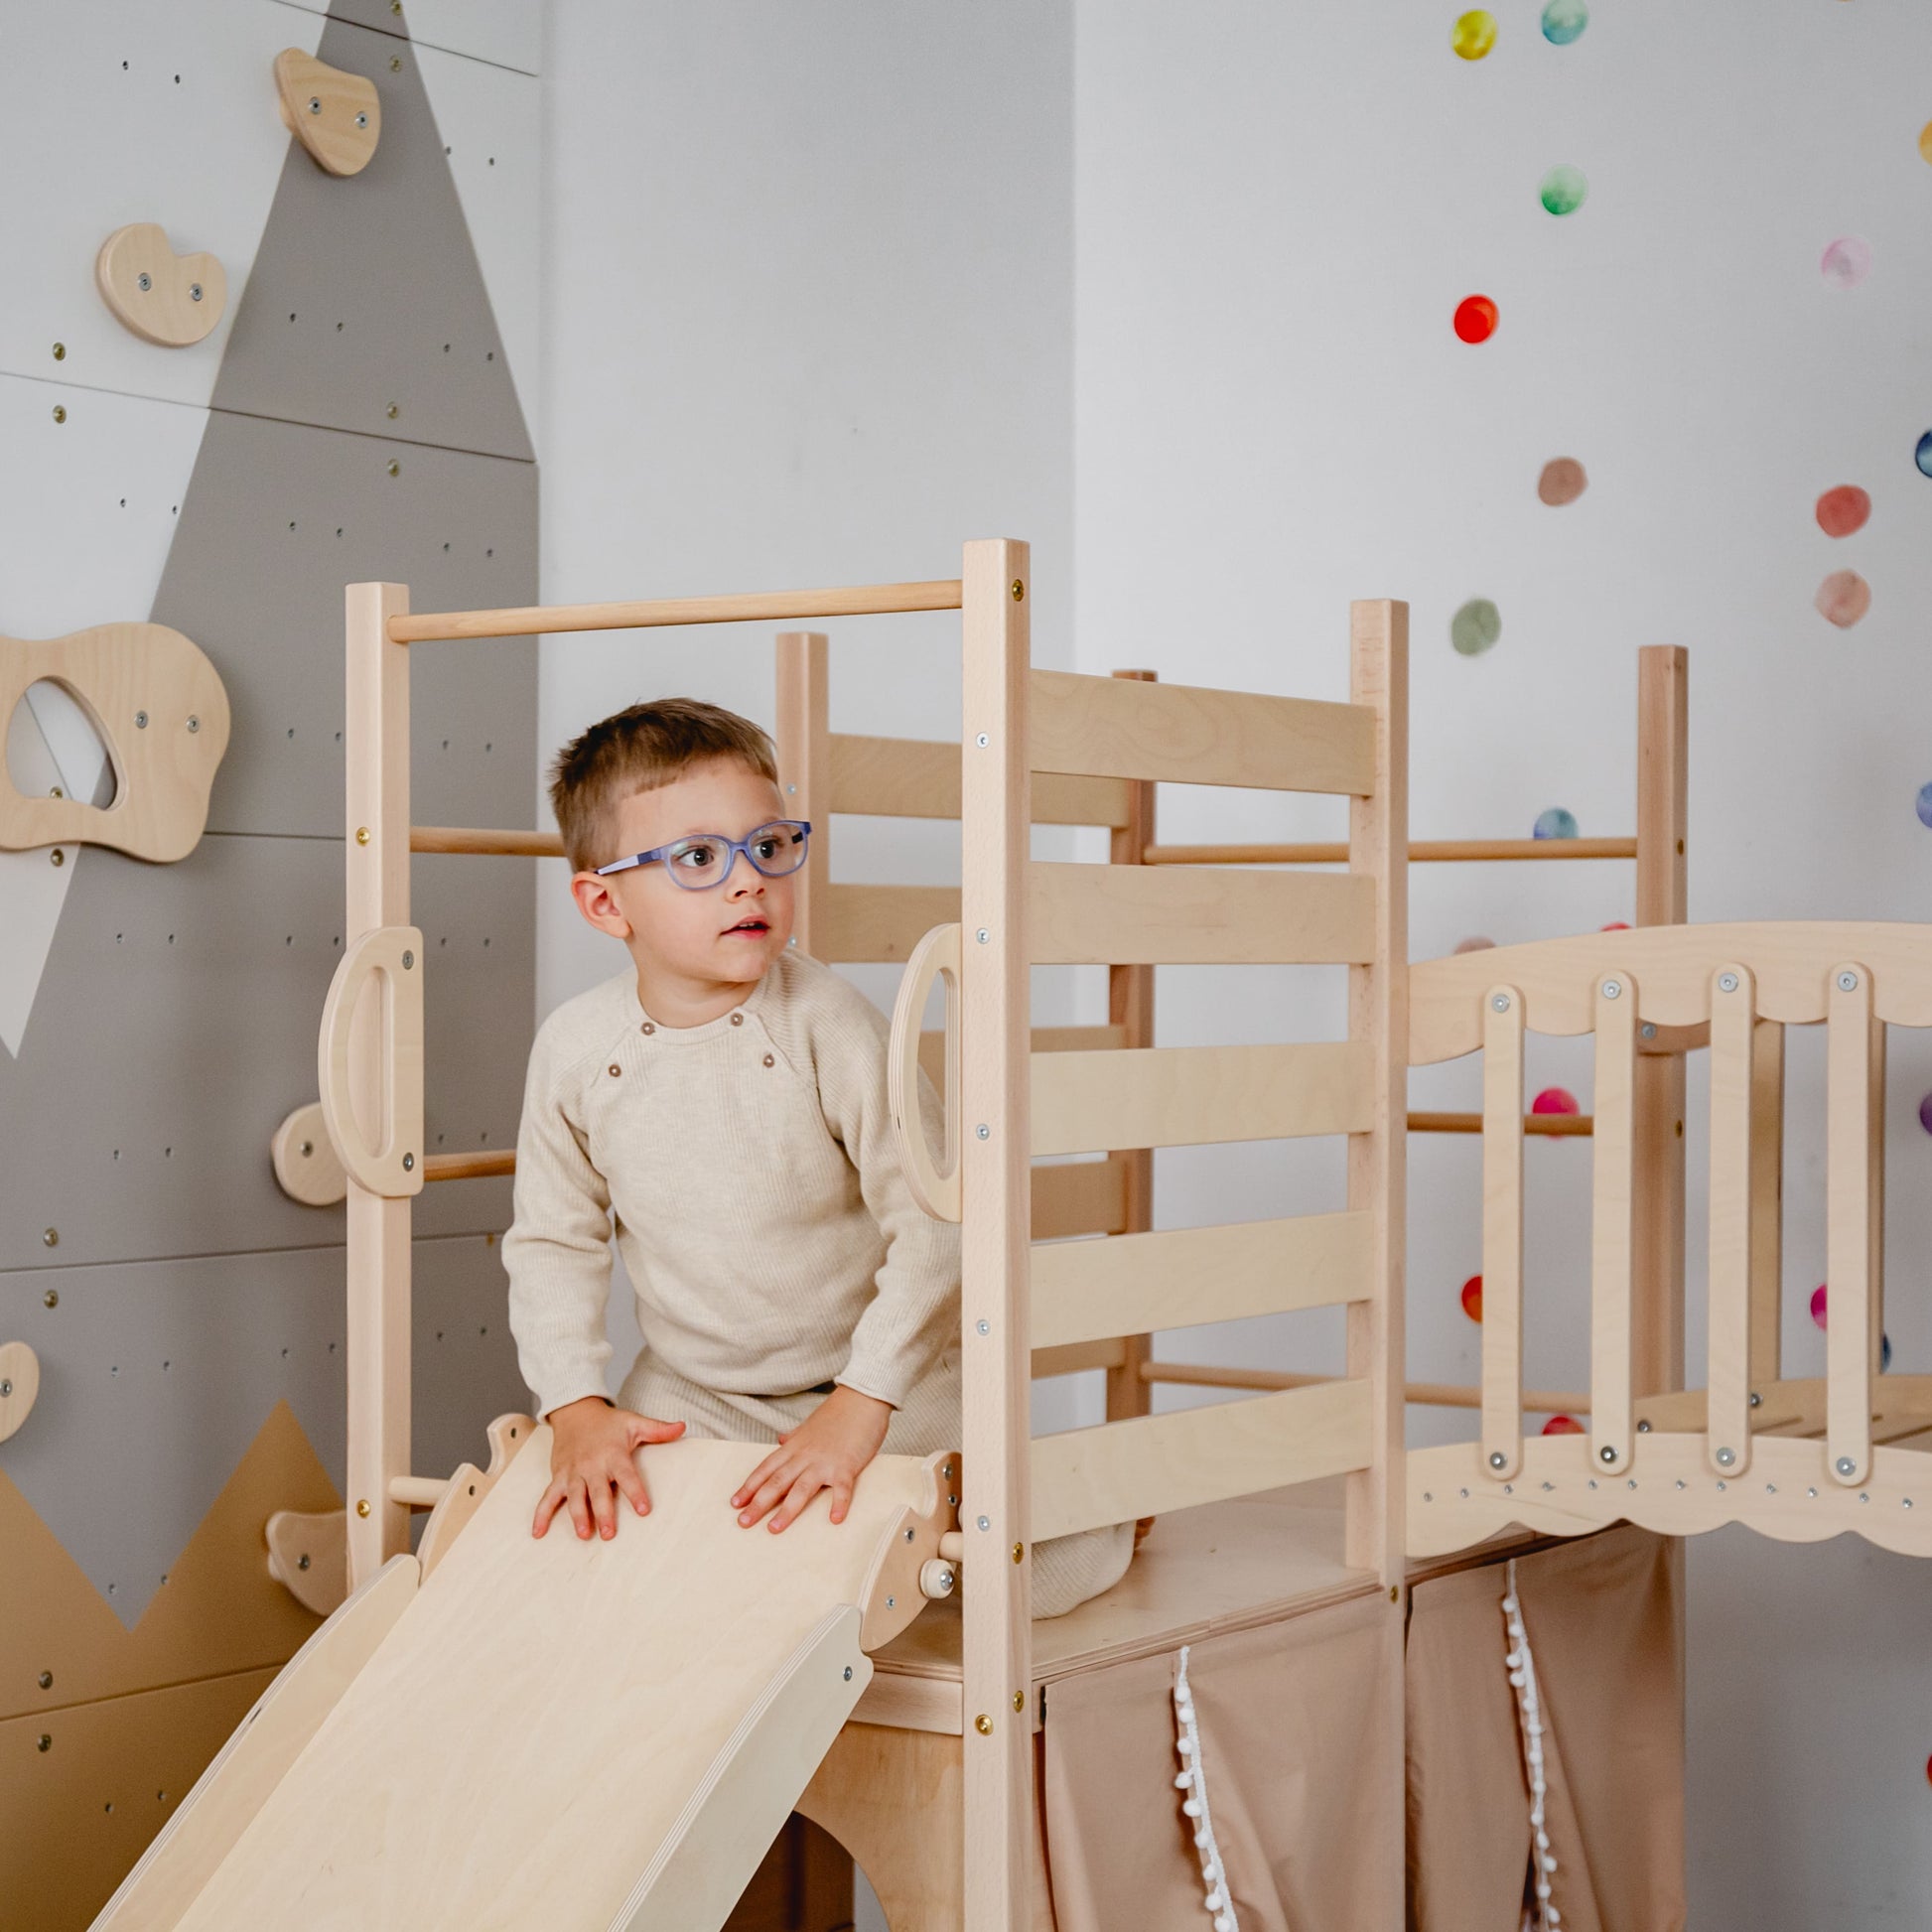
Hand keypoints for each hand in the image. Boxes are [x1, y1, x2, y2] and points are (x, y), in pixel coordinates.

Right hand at [533, 1396, 685, 1540]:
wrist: (575, 1412)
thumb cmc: (608, 1422)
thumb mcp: (634, 1423)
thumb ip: (658, 1429)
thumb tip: (683, 1427)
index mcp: (614, 1454)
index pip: (627, 1476)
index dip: (635, 1493)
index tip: (644, 1510)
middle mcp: (592, 1465)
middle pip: (599, 1492)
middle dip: (603, 1512)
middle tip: (609, 1533)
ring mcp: (573, 1472)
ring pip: (575, 1497)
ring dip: (578, 1516)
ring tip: (584, 1534)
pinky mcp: (559, 1477)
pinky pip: (548, 1497)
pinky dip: (541, 1515)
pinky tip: (538, 1533)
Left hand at [730, 1385, 889, 1532]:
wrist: (862, 1399)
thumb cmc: (838, 1414)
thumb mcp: (810, 1425)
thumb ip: (794, 1437)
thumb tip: (779, 1440)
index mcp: (794, 1447)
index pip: (766, 1469)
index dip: (750, 1486)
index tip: (735, 1503)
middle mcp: (805, 1455)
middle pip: (777, 1482)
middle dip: (759, 1503)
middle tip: (743, 1522)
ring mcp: (825, 1461)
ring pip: (801, 1488)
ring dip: (787, 1510)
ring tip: (774, 1529)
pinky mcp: (847, 1466)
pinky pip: (841, 1488)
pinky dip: (838, 1504)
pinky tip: (834, 1519)